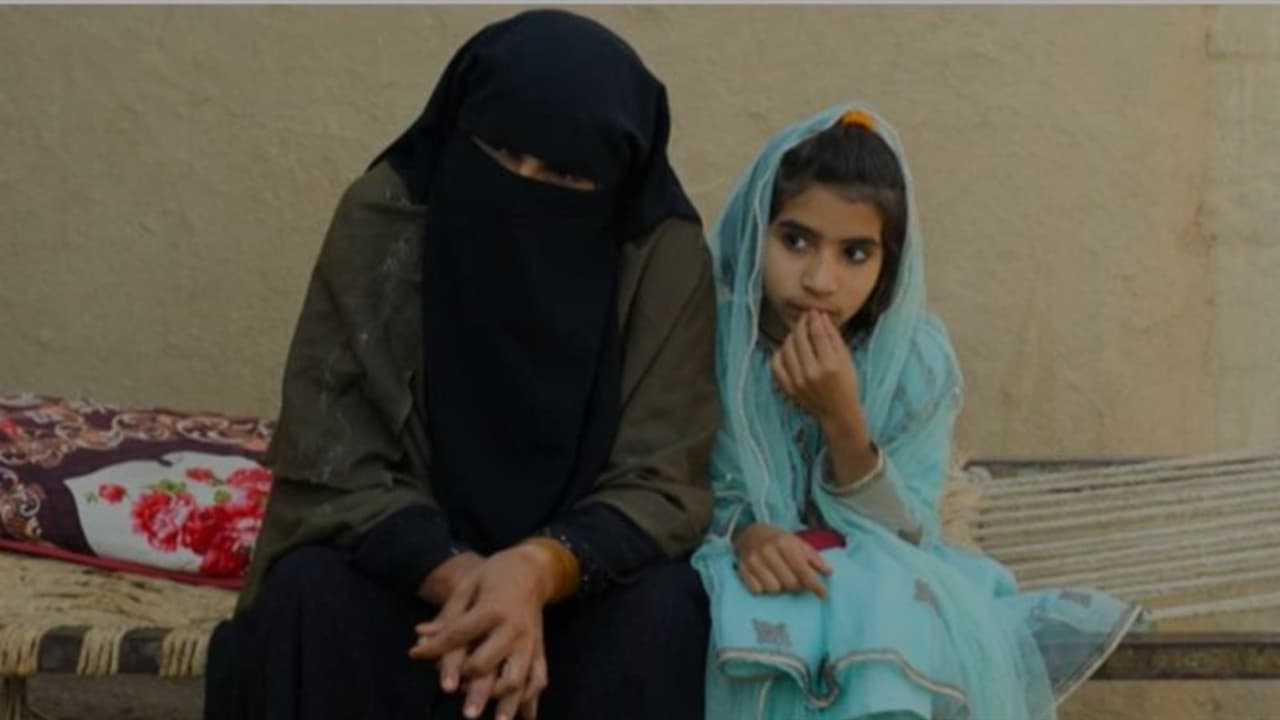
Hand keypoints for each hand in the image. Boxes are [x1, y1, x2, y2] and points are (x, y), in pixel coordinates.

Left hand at [409, 546, 555, 718]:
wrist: (533, 570)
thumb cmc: (494, 576)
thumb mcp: (469, 586)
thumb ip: (448, 616)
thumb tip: (419, 636)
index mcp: (493, 609)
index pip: (459, 634)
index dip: (436, 648)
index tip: (415, 655)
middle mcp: (513, 629)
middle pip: (488, 664)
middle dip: (474, 688)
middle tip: (461, 707)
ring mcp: (529, 642)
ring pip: (518, 679)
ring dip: (505, 703)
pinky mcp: (540, 650)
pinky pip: (538, 678)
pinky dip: (530, 699)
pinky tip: (521, 716)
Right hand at [733, 523, 832, 597]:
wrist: (750, 533)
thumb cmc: (779, 541)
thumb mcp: (798, 543)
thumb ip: (814, 558)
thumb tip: (829, 572)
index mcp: (784, 543)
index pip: (803, 570)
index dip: (815, 585)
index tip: (823, 594)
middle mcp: (768, 551)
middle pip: (789, 583)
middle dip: (797, 586)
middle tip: (797, 581)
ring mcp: (753, 561)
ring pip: (773, 589)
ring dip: (780, 587)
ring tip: (780, 578)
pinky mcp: (742, 570)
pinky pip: (758, 590)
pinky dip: (764, 588)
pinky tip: (766, 579)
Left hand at [771, 311, 859, 426]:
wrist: (837, 413)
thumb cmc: (846, 384)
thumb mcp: (846, 359)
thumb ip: (833, 337)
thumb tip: (820, 316)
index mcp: (830, 365)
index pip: (816, 334)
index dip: (813, 319)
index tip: (813, 312)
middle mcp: (811, 373)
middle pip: (799, 339)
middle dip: (801, 324)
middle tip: (805, 319)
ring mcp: (797, 382)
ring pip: (786, 348)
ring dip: (791, 337)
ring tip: (798, 334)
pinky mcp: (788, 388)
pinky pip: (776, 364)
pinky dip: (780, 352)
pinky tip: (788, 349)